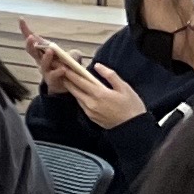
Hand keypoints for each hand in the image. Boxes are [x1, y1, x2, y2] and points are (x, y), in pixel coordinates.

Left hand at [30, 35, 144, 129]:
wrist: (133, 127)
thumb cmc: (132, 106)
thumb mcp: (124, 88)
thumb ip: (110, 75)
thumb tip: (98, 66)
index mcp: (99, 94)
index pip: (80, 81)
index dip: (70, 73)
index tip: (63, 65)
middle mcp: (91, 103)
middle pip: (74, 89)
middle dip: (66, 79)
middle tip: (60, 70)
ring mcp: (90, 111)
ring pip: (77, 97)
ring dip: (71, 88)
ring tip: (67, 79)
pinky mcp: (91, 117)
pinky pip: (81, 104)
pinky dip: (78, 96)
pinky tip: (79, 92)